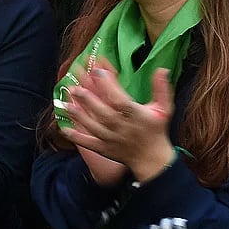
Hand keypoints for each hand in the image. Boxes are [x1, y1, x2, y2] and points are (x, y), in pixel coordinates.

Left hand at [59, 66, 175, 183]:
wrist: (152, 159)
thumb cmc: (156, 130)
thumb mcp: (164, 108)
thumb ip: (162, 88)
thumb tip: (162, 69)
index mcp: (135, 115)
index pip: (120, 99)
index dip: (109, 85)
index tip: (98, 71)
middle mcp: (122, 127)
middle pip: (102, 112)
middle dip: (88, 99)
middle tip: (75, 86)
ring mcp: (111, 139)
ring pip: (92, 126)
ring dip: (79, 115)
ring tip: (66, 102)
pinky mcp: (104, 149)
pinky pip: (88, 143)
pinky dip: (76, 137)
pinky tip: (64, 129)